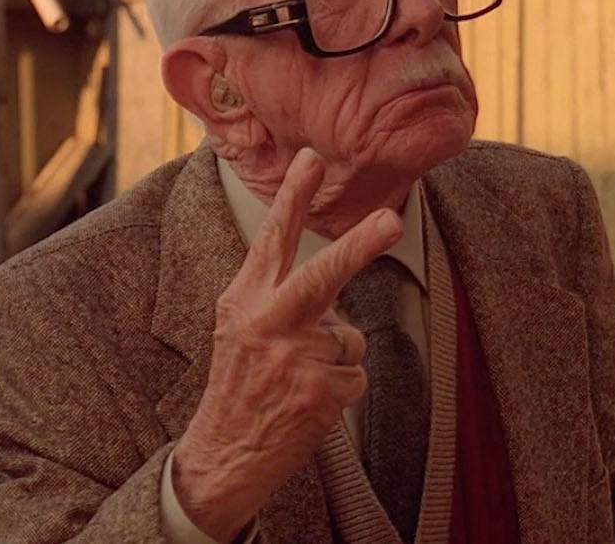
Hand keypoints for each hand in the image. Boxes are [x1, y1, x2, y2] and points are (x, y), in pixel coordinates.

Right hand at [170, 148, 401, 540]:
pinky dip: (340, 388)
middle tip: (392, 220)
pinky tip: (308, 405)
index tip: (312, 158)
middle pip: (322, 275)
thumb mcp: (239, 328)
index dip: (294, 196)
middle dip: (360, 245)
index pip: (272, 240)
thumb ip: (277, 296)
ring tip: (298, 382)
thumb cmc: (239, 385)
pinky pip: (354, 373)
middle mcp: (266, 323)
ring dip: (335, 357)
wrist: (222, 457)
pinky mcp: (318, 392)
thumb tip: (333, 292)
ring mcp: (293, 359)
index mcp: (243, 300)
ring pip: (348, 335)